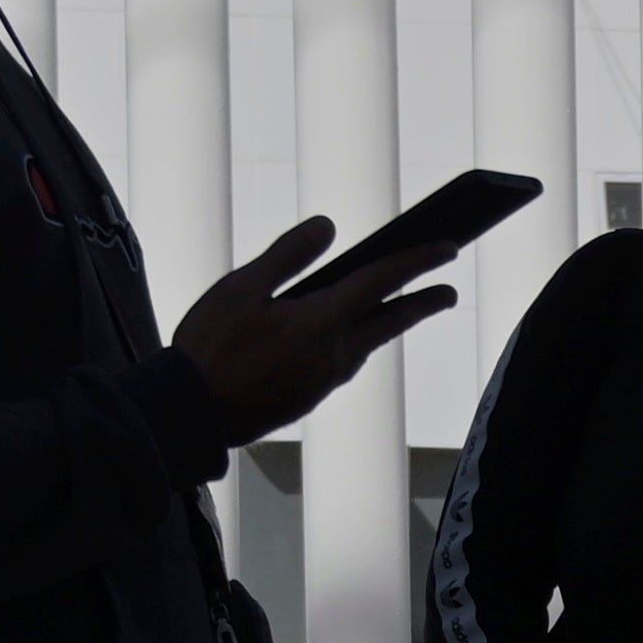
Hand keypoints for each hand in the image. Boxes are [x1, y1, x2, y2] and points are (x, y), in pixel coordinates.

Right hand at [170, 217, 456, 444]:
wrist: (194, 415)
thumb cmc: (211, 346)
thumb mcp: (240, 288)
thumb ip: (288, 255)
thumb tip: (328, 226)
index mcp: (322, 320)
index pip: (382, 281)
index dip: (418, 261)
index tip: (449, 248)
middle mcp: (335, 353)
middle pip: (391, 319)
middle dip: (423, 302)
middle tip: (448, 291)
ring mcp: (326, 379)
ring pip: (370, 343)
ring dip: (391, 322)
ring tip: (401, 307)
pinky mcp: (311, 396)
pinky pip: (347, 361)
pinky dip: (360, 341)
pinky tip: (349, 336)